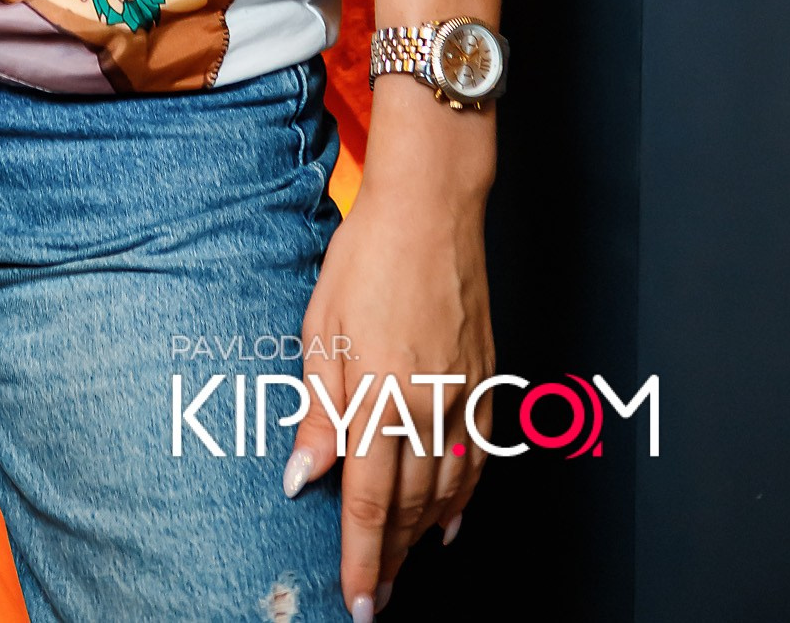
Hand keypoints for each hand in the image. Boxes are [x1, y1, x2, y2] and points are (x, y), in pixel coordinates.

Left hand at [287, 99, 493, 615]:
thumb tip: (303, 478)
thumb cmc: (367, 256)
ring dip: (425, 535)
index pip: (370, 501)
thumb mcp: (320, 327)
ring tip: (406, 565)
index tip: (359, 601)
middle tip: (379, 595)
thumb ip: (316, 410)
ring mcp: (463, 394)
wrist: (432, 206)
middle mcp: (428, 404)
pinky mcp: (486, 379)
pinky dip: (465, 497)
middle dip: (393, 558)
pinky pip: (479, 457)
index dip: (364, 558)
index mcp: (379, 393)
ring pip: (448, 489)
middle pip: (411, 505)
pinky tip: (451, 519)